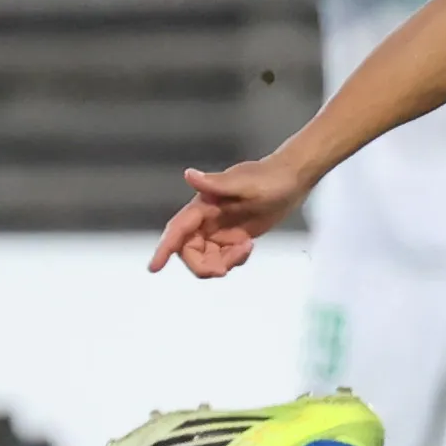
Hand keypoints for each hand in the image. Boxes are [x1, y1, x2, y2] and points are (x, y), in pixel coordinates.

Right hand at [149, 156, 315, 278]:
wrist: (291, 181)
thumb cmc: (269, 178)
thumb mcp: (245, 182)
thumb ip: (217, 183)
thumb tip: (189, 175)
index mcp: (203, 205)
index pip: (177, 229)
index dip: (164, 249)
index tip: (154, 268)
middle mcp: (205, 220)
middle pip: (189, 252)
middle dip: (203, 266)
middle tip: (224, 269)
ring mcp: (218, 231)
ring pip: (206, 259)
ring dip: (222, 263)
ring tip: (246, 249)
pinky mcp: (232, 239)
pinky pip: (224, 259)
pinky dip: (233, 260)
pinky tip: (249, 247)